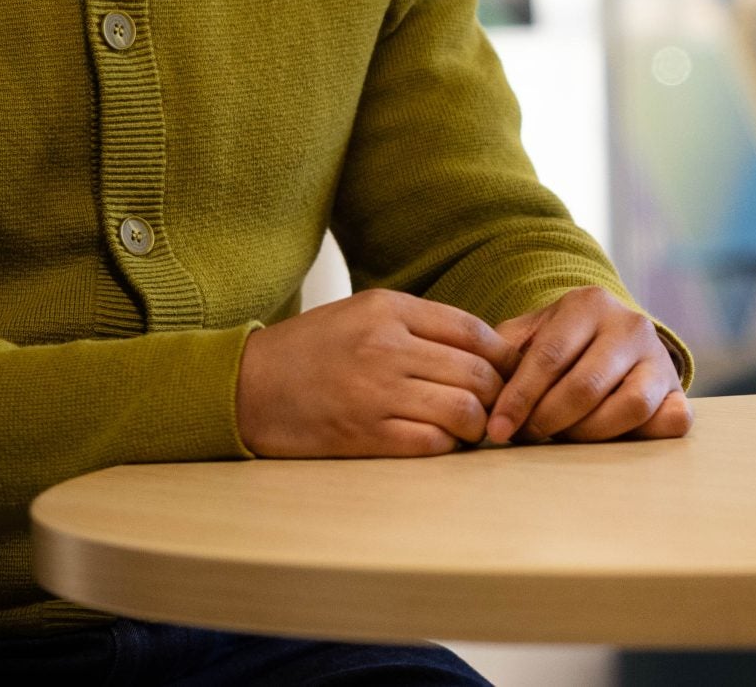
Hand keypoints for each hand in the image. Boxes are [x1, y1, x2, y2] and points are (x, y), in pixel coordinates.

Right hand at [236, 289, 520, 457]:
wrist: (247, 386)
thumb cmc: (311, 350)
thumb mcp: (362, 314)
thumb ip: (418, 324)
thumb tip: (482, 348)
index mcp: (388, 309)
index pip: (473, 330)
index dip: (502, 354)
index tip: (508, 370)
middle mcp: (386, 347)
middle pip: (477, 372)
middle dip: (497, 393)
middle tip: (495, 405)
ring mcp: (376, 393)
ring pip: (464, 410)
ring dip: (476, 424)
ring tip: (469, 426)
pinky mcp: (365, 435)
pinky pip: (432, 443)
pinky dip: (447, 445)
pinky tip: (440, 441)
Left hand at [486, 286, 691, 445]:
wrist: (614, 337)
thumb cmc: (561, 342)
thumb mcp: (530, 334)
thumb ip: (502, 353)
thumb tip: (482, 390)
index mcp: (589, 303)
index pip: (550, 355)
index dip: (520, 397)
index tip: (497, 429)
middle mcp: (631, 324)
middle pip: (586, 386)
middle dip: (548, 419)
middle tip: (527, 435)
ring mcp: (659, 358)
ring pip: (629, 406)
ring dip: (589, 433)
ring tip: (563, 435)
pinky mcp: (678, 390)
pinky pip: (671, 421)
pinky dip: (643, 435)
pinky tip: (610, 437)